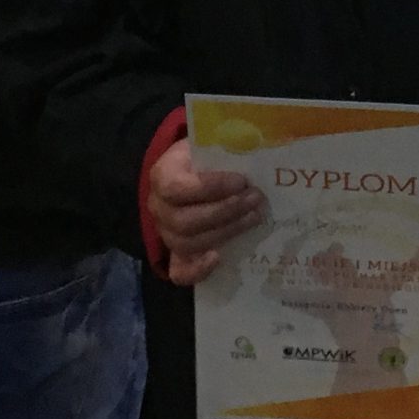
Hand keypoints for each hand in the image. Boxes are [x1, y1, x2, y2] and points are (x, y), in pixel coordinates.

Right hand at [148, 137, 267, 288]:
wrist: (188, 172)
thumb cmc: (205, 159)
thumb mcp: (210, 146)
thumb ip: (227, 149)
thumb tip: (260, 153)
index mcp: (162, 176)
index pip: (178, 188)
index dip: (211, 187)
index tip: (241, 181)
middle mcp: (158, 208)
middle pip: (185, 221)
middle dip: (226, 212)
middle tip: (256, 199)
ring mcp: (166, 233)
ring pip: (188, 243)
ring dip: (226, 232)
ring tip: (254, 217)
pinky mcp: (176, 253)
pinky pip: (179, 272)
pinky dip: (198, 270)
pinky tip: (220, 258)